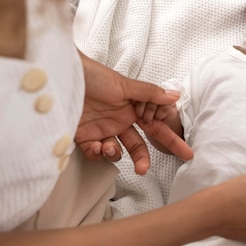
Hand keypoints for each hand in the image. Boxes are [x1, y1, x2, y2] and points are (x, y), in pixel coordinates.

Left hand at [75, 52, 192, 173]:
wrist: (61, 78)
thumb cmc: (93, 75)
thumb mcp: (124, 84)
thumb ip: (150, 94)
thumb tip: (176, 96)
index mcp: (132, 107)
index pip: (156, 126)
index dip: (170, 139)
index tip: (183, 152)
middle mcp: (119, 120)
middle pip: (137, 145)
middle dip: (142, 160)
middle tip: (143, 170)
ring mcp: (102, 129)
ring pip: (116, 152)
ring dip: (114, 153)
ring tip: (108, 147)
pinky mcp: (84, 136)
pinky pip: (95, 153)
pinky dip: (96, 153)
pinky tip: (95, 145)